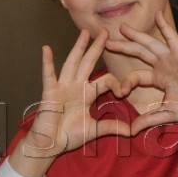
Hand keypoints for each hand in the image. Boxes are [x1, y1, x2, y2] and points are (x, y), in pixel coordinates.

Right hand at [19, 30, 130, 161]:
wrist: (50, 144)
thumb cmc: (69, 136)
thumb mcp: (94, 130)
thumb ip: (112, 127)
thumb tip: (132, 131)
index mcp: (88, 94)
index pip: (105, 80)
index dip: (116, 82)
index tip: (124, 91)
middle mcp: (76, 86)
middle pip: (88, 63)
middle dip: (97, 47)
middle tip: (106, 31)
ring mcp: (62, 87)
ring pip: (72, 63)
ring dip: (78, 48)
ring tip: (84, 33)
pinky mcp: (50, 91)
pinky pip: (48, 75)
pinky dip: (47, 62)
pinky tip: (46, 49)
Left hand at [107, 13, 177, 130]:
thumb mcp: (166, 113)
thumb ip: (148, 119)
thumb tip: (131, 131)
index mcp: (160, 78)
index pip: (137, 75)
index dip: (126, 82)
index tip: (119, 92)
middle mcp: (164, 65)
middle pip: (139, 53)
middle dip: (123, 47)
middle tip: (107, 41)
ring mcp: (172, 58)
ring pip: (150, 44)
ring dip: (136, 35)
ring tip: (122, 27)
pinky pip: (171, 37)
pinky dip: (164, 26)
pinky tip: (157, 15)